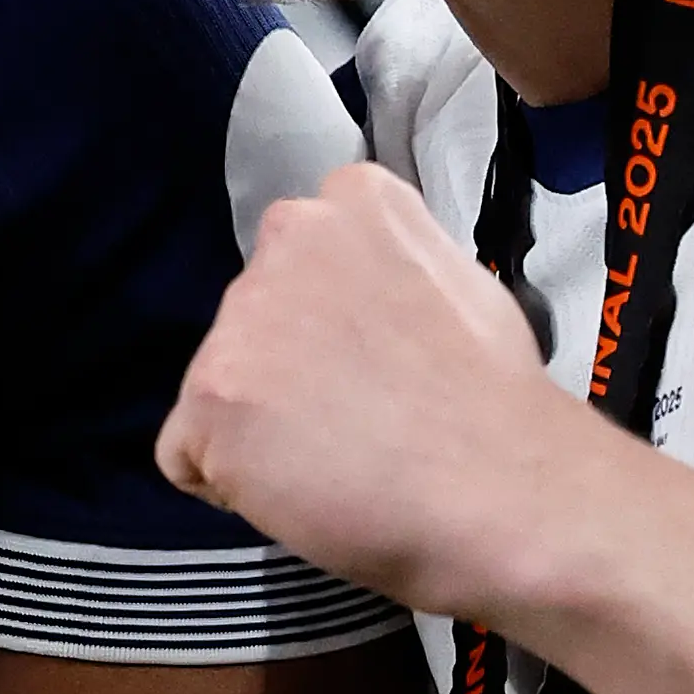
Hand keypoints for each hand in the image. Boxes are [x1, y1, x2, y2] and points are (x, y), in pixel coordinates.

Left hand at [157, 161, 587, 622]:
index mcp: (352, 200)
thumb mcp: (460, 283)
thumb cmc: (499, 404)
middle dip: (287, 368)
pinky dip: (230, 483)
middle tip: (360, 415)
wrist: (506, 493)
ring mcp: (239, 320)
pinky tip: (303, 490)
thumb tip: (363, 295)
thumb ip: (387, 269)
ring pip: (219, 384)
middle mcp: (285, 238)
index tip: (372, 358)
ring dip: (260, 426)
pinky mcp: (209, 398)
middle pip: (252, 318)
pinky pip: (186, 453)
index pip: (300, 258)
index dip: (329, 323)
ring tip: (343, 459)